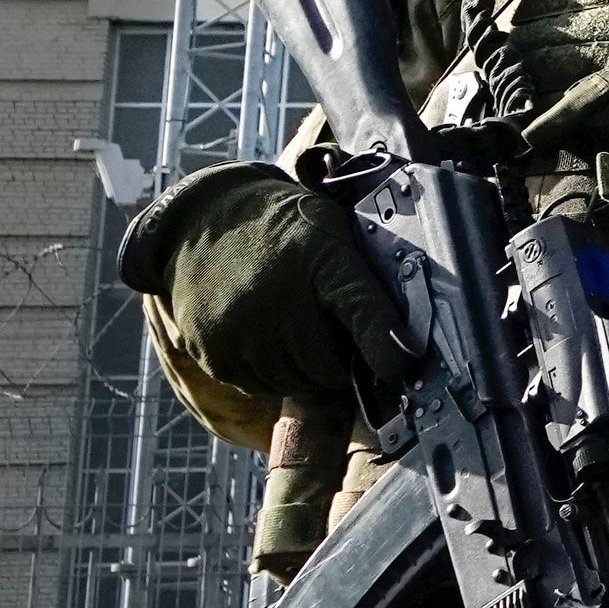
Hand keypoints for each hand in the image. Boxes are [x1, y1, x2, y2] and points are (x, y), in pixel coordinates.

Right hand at [113, 161, 402, 447]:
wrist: (205, 219)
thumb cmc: (282, 229)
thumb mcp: (329, 231)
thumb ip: (361, 277)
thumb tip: (403, 332)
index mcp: (319, 257)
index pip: (361, 310)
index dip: (384, 346)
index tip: (397, 370)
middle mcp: (277, 295)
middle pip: (327, 366)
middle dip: (341, 365)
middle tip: (337, 346)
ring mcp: (241, 327)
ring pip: (295, 383)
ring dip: (307, 374)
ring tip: (301, 338)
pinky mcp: (214, 352)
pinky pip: (260, 388)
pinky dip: (274, 376)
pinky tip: (270, 343)